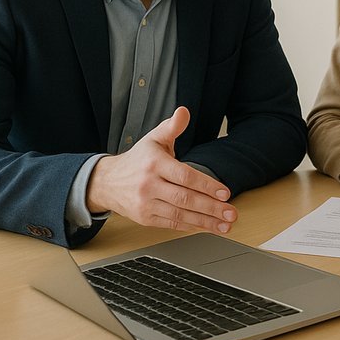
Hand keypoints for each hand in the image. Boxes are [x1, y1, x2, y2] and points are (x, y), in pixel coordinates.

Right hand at [86, 107, 236, 234]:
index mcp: (154, 164)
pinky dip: (191, 226)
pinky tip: (206, 226)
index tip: (225, 192)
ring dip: (205, 221)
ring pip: (180, 214)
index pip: (185, 176)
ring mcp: (146, 204)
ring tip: (225, 225)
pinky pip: (171, 224)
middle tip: (231, 213)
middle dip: (211, 207)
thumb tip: (183, 112)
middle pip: (185, 198)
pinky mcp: (145, 218)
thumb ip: (172, 127)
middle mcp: (149, 185)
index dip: (206, 185)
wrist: (107, 182)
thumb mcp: (153, 139)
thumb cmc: (137, 159)